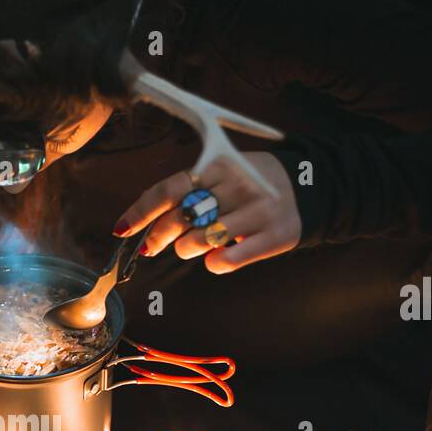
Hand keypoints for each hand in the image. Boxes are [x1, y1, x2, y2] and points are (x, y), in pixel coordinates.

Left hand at [113, 152, 301, 273]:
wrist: (310, 187)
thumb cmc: (252, 184)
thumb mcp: (223, 173)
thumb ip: (188, 189)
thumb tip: (146, 219)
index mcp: (220, 166)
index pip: (170, 189)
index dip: (141, 211)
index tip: (121, 229)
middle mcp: (237, 186)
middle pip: (182, 216)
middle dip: (159, 235)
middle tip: (153, 246)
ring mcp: (257, 211)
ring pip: (202, 239)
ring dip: (187, 249)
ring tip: (191, 247)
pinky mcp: (274, 236)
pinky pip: (228, 260)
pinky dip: (214, 264)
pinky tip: (216, 259)